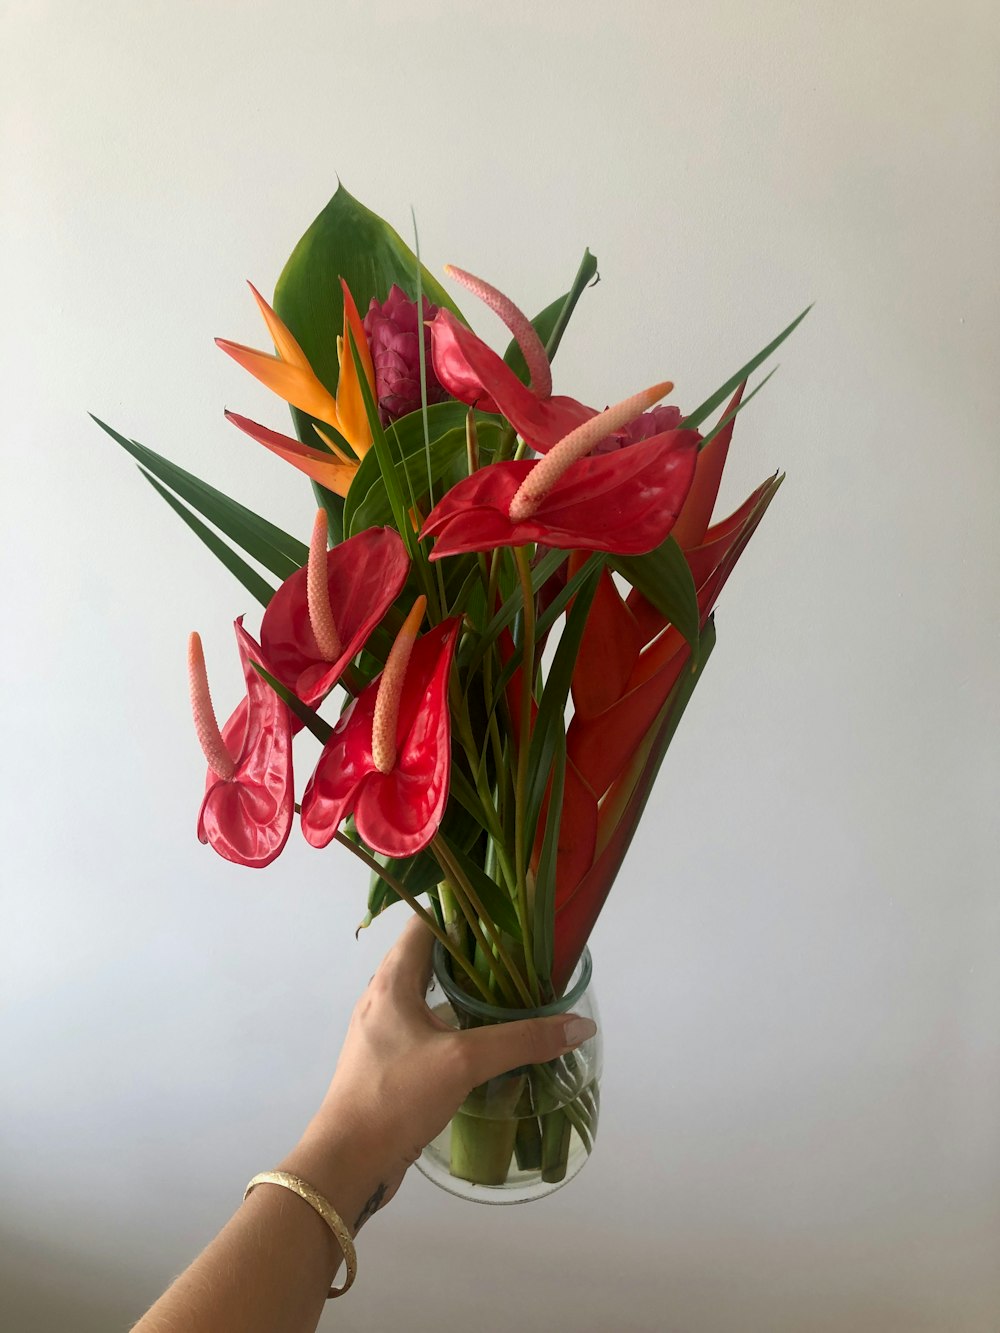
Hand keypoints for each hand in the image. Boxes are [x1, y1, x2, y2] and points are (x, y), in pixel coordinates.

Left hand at [281, 914, 597, 1230]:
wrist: (348, 1162)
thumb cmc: (396, 1096)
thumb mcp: (463, 1062)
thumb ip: (521, 1041)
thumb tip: (579, 1026)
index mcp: (393, 979)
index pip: (426, 921)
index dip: (463, 911)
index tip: (505, 914)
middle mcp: (385, 996)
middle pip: (432, 957)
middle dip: (475, 954)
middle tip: (521, 956)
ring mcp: (386, 1030)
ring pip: (431, 995)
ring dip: (466, 992)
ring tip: (512, 994)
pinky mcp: (391, 1061)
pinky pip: (429, 1027)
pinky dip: (457, 1024)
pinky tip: (487, 1040)